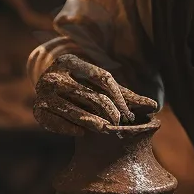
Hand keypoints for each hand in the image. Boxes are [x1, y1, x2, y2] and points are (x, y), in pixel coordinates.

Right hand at [33, 53, 156, 135]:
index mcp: (70, 61)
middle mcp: (55, 75)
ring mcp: (44, 93)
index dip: (119, 96)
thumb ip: (125, 94)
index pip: (102, 78)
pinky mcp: (38, 110)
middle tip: (120, 122)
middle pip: (91, 95)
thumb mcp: (97, 82)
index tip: (130, 113)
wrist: (45, 85)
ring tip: (107, 129)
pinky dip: (72, 128)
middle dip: (109, 111)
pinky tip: (83, 132)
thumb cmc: (80, 83)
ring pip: (75, 111)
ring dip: (94, 122)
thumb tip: (155, 107)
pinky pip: (59, 123)